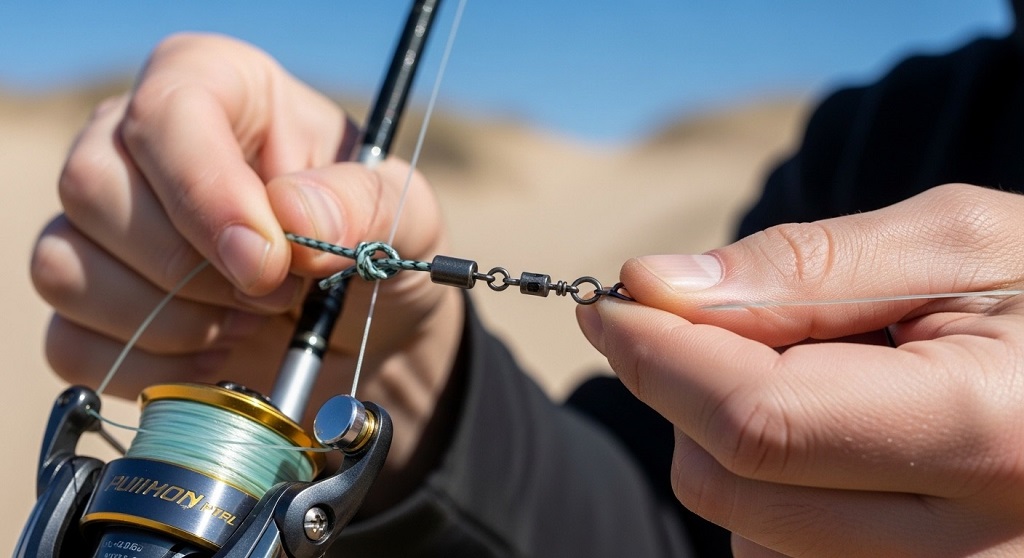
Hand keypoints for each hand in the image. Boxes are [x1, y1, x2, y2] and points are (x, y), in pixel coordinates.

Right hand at [30, 33, 462, 509]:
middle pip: (93, 185)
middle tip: (275, 295)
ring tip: (253, 321)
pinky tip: (217, 356)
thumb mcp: (402, 214)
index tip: (267, 260)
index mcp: (220, 88)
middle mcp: (141, 144)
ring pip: (65, 265)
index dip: (207, 191)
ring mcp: (104, 227)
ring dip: (170, 318)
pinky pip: (69, 341)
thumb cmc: (374, 247)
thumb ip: (360, 204)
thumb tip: (291, 214)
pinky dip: (146, 366)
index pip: (167, 112)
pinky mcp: (92, 305)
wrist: (361, 328)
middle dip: (191, 266)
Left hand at [577, 183, 1023, 555]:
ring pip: (745, 531)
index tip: (611, 306)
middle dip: (688, 393)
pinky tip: (839, 443)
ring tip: (827, 382)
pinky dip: (772, 494)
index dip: (660, 358)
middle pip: (733, 485)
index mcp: (991, 430)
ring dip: (735, 445)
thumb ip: (802, 266)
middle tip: (721, 325)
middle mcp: (975, 550)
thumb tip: (655, 285)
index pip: (760, 418)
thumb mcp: (952, 244)